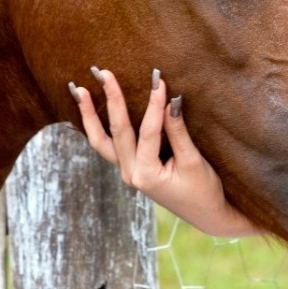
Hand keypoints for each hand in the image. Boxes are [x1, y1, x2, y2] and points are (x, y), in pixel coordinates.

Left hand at [70, 67, 259, 237]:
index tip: (159, 79)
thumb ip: (178, 131)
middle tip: (103, 73)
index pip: (148, 131)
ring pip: (102, 141)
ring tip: (79, 90)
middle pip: (117, 131)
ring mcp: (128, 172)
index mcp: (146, 174)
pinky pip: (108, 146)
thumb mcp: (193, 161)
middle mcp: (131, 174)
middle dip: (111, 99)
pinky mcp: (131, 168)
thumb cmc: (204, 191)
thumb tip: (170, 101)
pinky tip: (90, 112)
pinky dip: (97, 128)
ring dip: (90, 115)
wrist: (208, 215)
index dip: (155, 104)